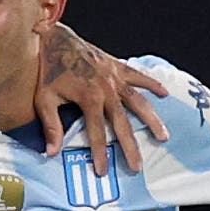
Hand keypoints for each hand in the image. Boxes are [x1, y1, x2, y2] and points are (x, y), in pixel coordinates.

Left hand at [33, 23, 169, 174]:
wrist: (55, 39)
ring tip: (163, 136)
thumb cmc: (48, 70)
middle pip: (123, 123)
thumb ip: (51, 126)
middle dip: (130, 147)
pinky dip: (152, 84)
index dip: (100, 154)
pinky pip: (139, 76)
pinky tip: (165, 94)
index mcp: (89, 99)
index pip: (97, 133)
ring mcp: (115, 77)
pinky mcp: (117, 66)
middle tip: (137, 166)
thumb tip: (51, 153)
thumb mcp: (45, 100)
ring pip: (139, 102)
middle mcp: (107, 89)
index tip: (103, 171)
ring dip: (152, 120)